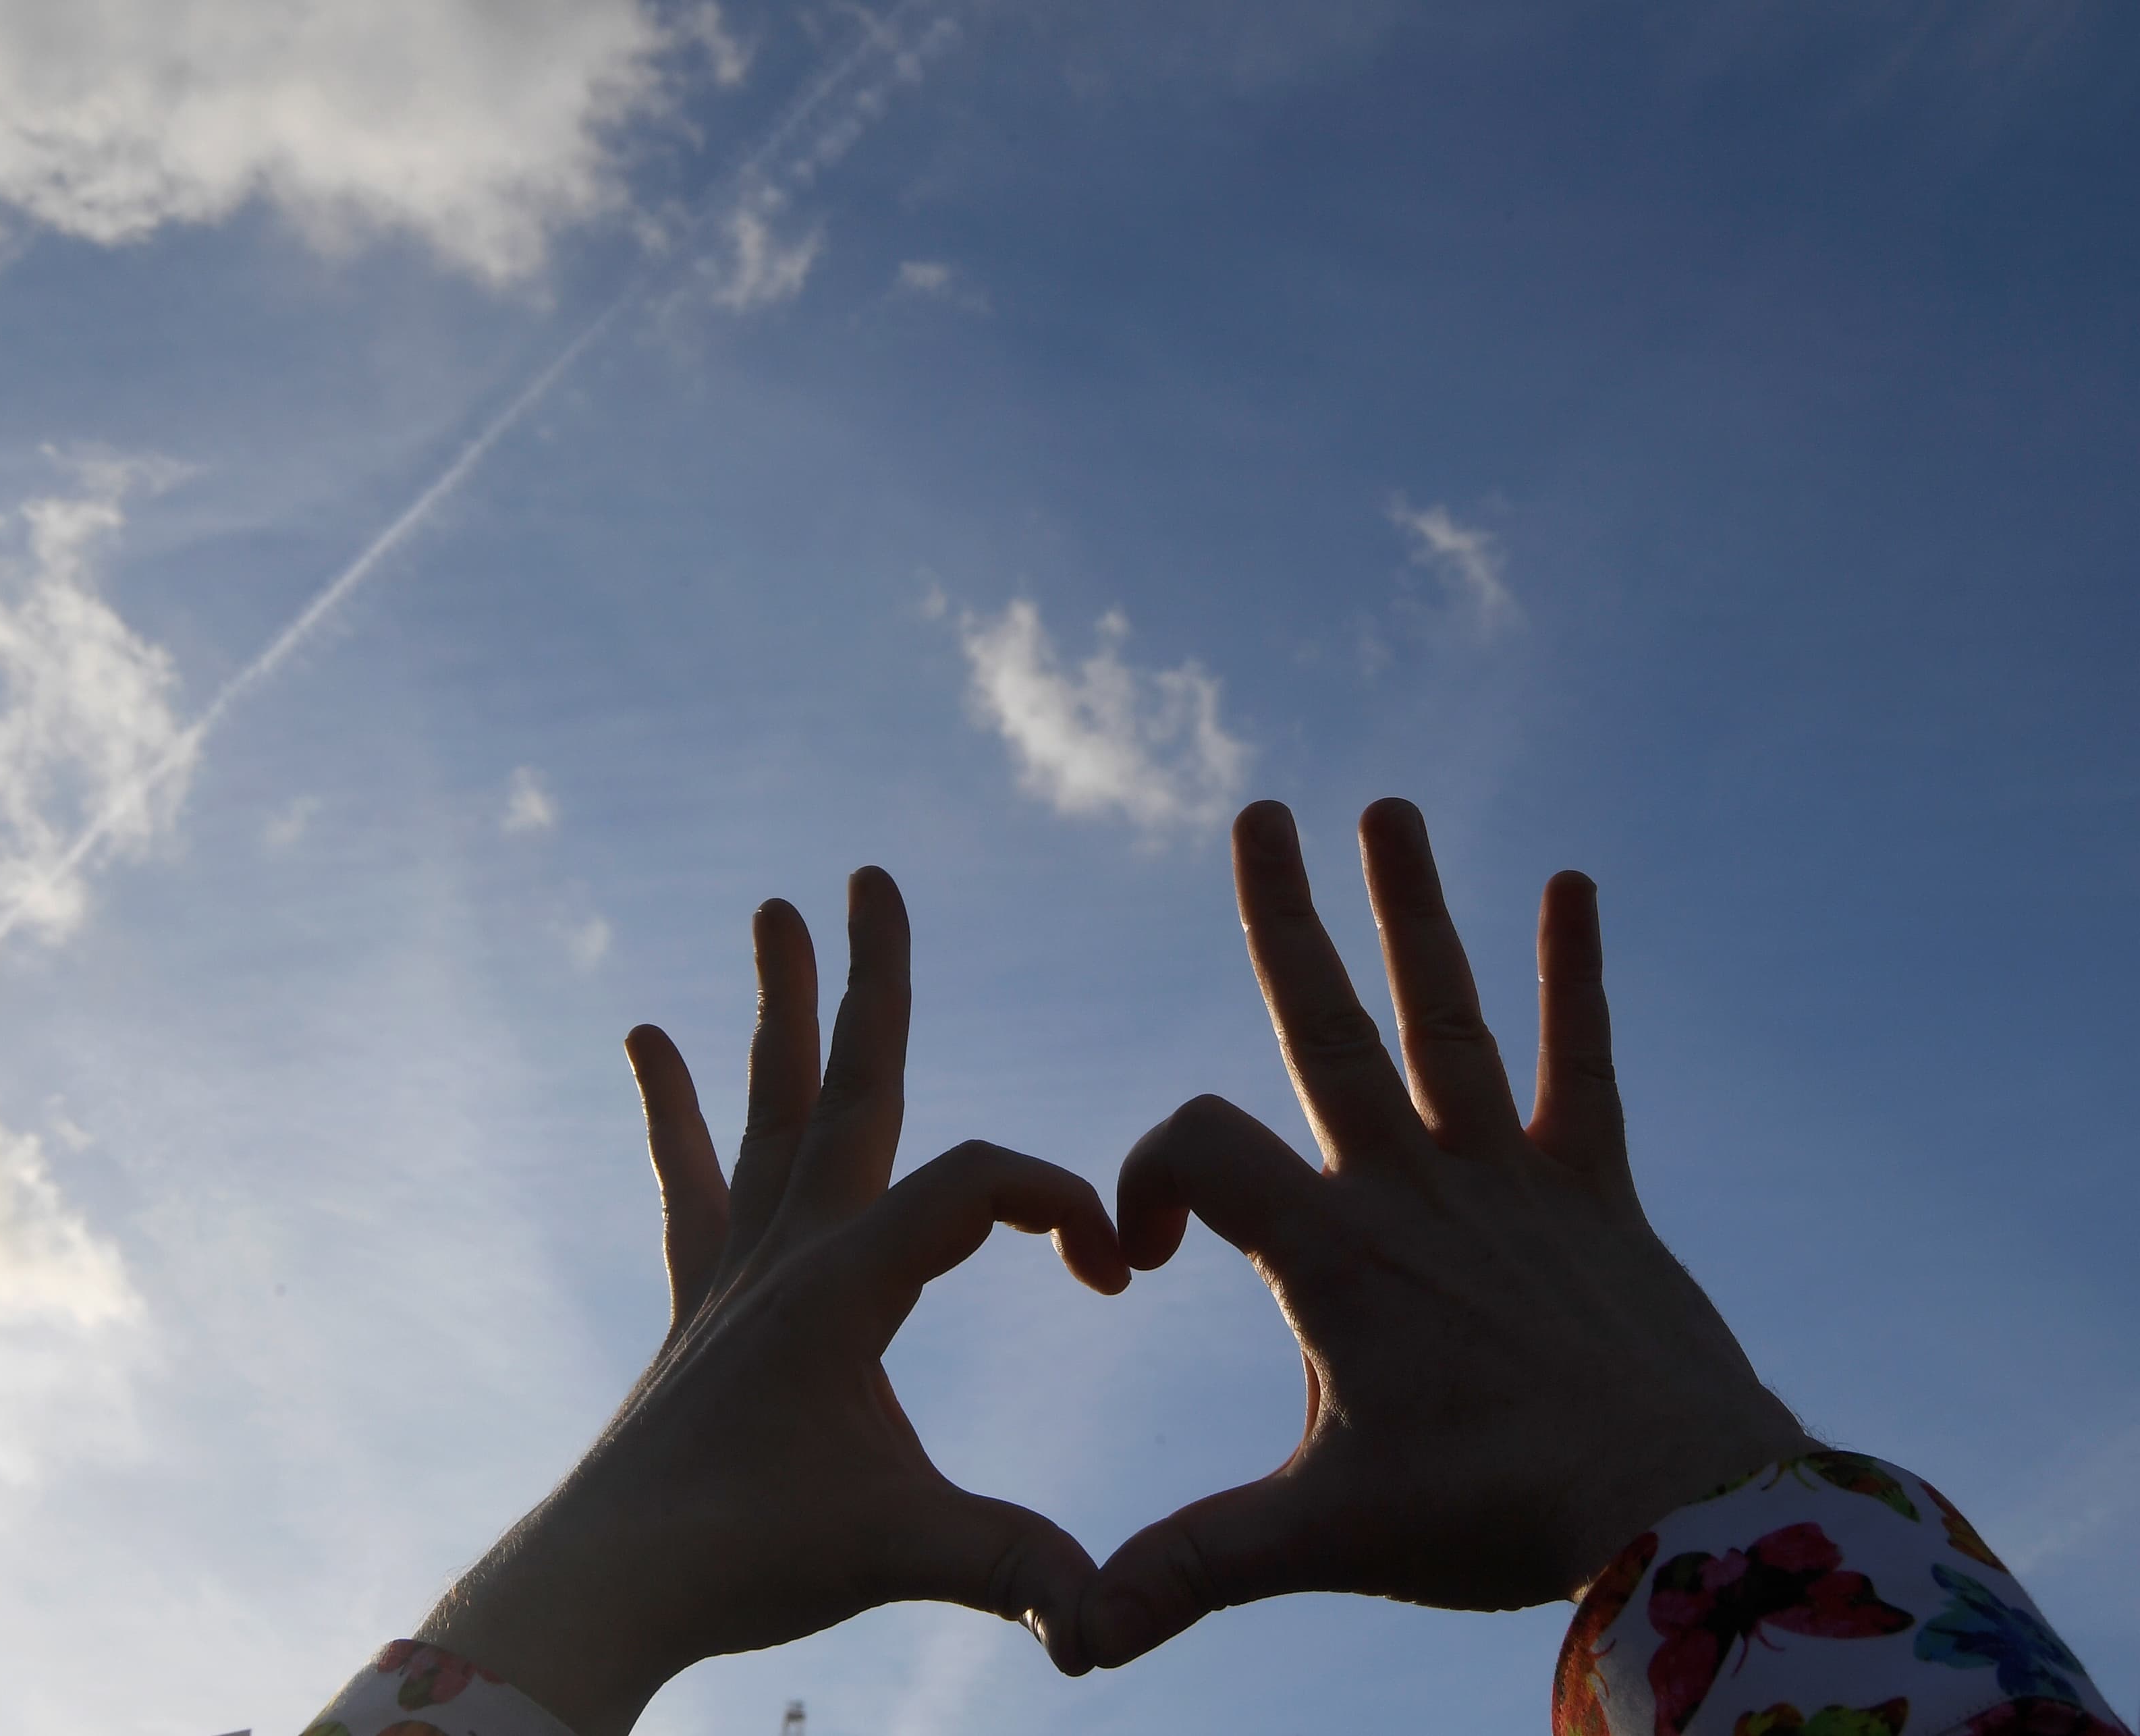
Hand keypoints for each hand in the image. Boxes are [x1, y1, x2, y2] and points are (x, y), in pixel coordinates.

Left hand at [420, 868, 1130, 1734]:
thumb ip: (1013, 1563)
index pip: (975, 1184)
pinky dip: (674, 1110)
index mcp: (846, 1283)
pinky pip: (689, 1181)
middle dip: (870, 978)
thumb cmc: (747, 1558)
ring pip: (768, 1110)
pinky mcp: (701, 1304)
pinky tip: (647, 1039)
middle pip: (850, 1085)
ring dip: (779, 1011)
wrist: (608, 1584)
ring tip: (770, 910)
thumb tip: (1111, 1621)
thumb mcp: (903, 1552)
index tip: (1114, 1266)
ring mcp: (736, 1269)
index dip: (1062, 1202)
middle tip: (868, 872)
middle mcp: (788, 1250)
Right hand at [1079, 799, 1815, 1665]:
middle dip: (1284, 919)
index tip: (1151, 1256)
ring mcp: (1506, 1177)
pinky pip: (1581, 1064)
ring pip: (1445, 1015)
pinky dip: (1578, 976)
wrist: (1674, 1510)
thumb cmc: (1488, 1514)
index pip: (1199, 1148)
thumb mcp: (1318, 1538)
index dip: (1149, 1177)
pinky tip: (1576, 885)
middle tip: (1259, 812)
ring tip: (1387, 805)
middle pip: (1326, 1021)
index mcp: (1330, 1249)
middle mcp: (1409, 1184)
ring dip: (1414, 909)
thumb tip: (1074, 1637)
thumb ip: (1190, 1567)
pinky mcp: (1594, 1191)